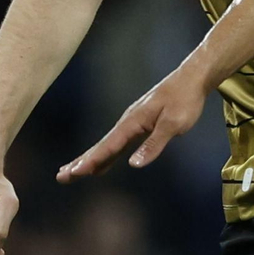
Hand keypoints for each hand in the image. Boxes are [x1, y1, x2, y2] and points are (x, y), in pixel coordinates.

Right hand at [57, 65, 207, 181]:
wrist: (193, 77)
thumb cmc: (185, 99)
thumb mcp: (174, 123)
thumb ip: (154, 144)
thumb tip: (133, 165)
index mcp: (133, 121)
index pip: (108, 146)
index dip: (91, 161)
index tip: (73, 173)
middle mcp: (128, 121)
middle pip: (102, 146)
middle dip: (82, 162)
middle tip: (61, 177)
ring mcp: (133, 122)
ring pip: (108, 145)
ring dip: (91, 159)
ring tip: (73, 173)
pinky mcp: (140, 123)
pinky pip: (118, 143)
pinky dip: (106, 155)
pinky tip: (102, 165)